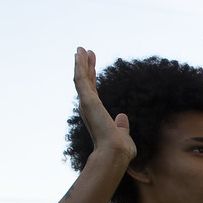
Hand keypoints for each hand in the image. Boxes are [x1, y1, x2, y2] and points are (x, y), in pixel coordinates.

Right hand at [73, 48, 134, 165]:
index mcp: (96, 114)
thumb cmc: (120, 150)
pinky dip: (79, 66)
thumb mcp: (122, 134)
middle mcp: (88, 108)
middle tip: (84, 51)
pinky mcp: (87, 101)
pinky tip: (79, 54)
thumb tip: (122, 116)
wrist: (115, 154)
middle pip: (86, 82)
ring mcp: (86, 104)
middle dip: (85, 66)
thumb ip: (121, 125)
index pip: (93, 91)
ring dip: (81, 63)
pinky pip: (81, 80)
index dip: (92, 76)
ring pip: (82, 79)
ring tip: (80, 49)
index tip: (93, 63)